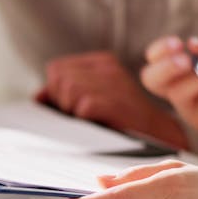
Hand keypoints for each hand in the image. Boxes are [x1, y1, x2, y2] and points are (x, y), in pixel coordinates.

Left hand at [36, 51, 187, 148]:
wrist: (159, 136)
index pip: (57, 68)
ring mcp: (112, 83)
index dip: (56, 91)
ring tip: (89, 121)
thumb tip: (38, 97)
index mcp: (102, 62)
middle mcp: (107, 68)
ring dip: (71, 110)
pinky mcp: (114, 101)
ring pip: (67, 89)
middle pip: (58, 77)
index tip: (69, 108)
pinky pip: (82, 106)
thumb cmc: (123, 122)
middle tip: (79, 117)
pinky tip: (97, 125)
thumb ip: (65, 94)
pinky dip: (83, 119)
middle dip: (60, 100)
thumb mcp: (95, 99)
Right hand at [142, 35, 197, 146]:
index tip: (177, 42)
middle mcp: (177, 88)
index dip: (159, 50)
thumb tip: (192, 44)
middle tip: (186, 61)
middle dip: (166, 68)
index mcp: (179, 69)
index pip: (154, 59)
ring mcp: (188, 107)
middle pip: (151, 80)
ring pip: (179, 93)